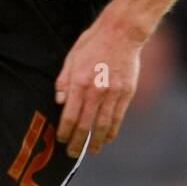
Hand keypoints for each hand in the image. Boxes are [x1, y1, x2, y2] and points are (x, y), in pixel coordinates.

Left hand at [55, 11, 145, 158]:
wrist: (122, 32)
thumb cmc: (93, 42)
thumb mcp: (71, 57)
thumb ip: (64, 81)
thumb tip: (60, 102)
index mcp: (79, 82)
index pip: (70, 116)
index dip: (64, 131)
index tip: (60, 140)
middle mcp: (96, 91)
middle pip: (85, 125)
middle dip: (77, 142)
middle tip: (71, 154)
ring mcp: (113, 93)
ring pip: (103, 125)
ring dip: (96, 141)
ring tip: (91, 150)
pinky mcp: (127, 92)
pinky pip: (118, 117)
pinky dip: (112, 130)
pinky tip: (107, 137)